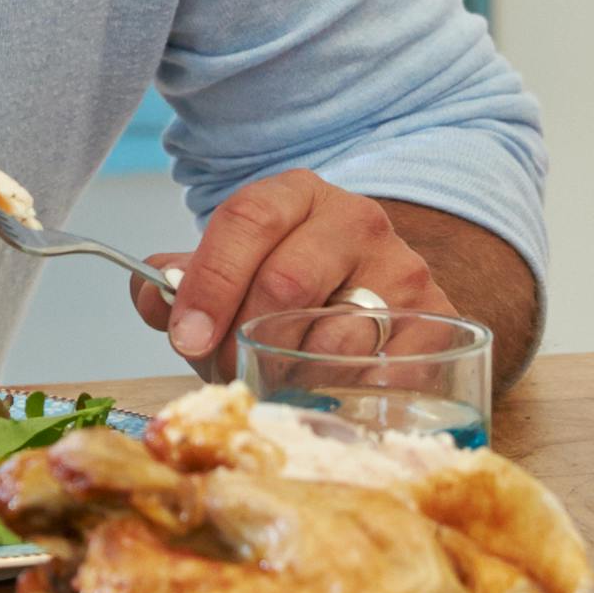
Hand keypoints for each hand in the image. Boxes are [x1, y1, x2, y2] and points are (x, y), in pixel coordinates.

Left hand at [135, 170, 444, 366]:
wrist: (378, 288)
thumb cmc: (291, 282)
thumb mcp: (234, 266)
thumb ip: (181, 281)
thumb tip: (155, 300)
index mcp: (295, 196)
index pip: (247, 221)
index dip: (210, 282)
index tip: (185, 336)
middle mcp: (355, 220)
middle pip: (286, 284)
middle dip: (242, 341)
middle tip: (226, 373)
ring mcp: (402, 269)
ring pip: (335, 335)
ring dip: (291, 376)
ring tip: (274, 384)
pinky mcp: (438, 319)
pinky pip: (385, 370)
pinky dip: (348, 393)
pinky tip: (327, 396)